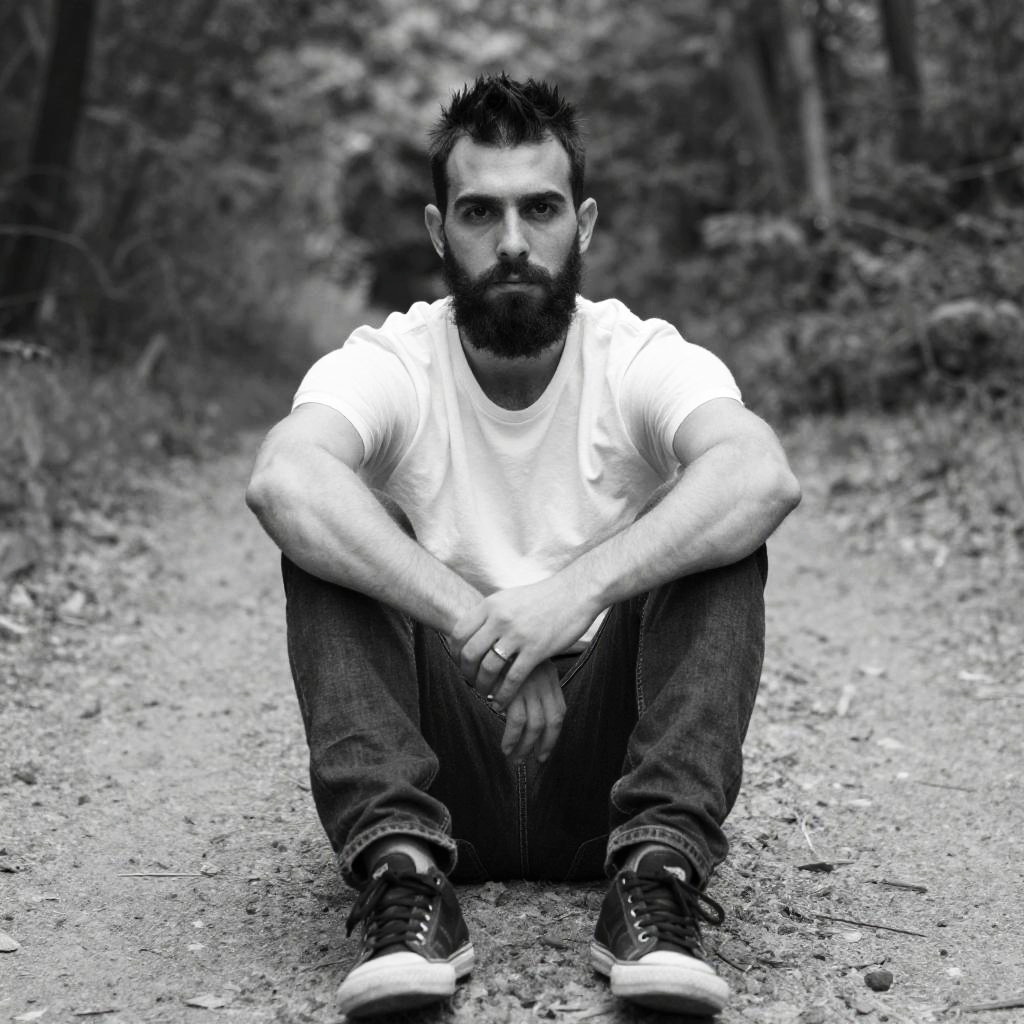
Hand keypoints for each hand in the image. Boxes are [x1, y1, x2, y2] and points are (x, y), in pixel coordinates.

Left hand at [450, 576, 598, 706]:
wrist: (575, 593)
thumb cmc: (544, 597)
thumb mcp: (510, 598)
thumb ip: (492, 613)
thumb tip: (474, 629)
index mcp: (491, 605)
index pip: (459, 633)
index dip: (455, 653)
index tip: (459, 664)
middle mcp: (500, 619)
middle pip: (469, 653)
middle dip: (466, 672)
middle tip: (471, 681)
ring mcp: (518, 635)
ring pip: (488, 668)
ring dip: (483, 686)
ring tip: (486, 694)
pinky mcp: (536, 650)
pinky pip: (512, 679)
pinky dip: (504, 694)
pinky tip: (502, 702)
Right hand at [500, 660, 564, 764]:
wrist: (484, 640)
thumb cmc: (499, 657)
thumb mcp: (523, 668)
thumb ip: (530, 688)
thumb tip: (528, 717)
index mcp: (549, 676)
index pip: (559, 709)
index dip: (554, 732)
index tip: (546, 747)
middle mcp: (544, 682)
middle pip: (552, 720)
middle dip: (546, 743)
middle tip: (538, 759)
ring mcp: (530, 686)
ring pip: (535, 725)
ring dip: (526, 746)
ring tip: (516, 759)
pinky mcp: (513, 689)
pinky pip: (517, 722)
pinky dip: (512, 738)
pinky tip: (506, 746)